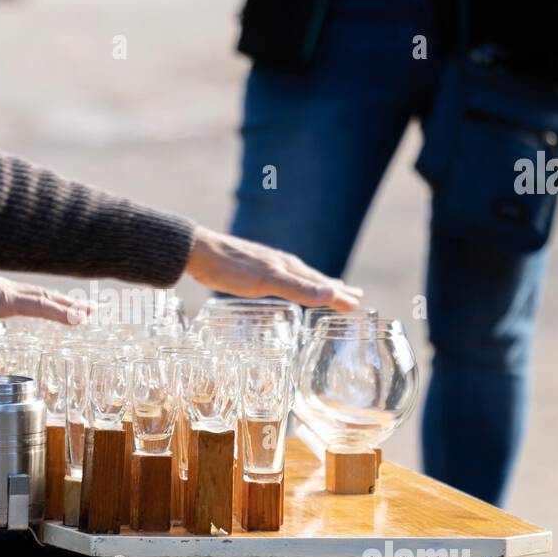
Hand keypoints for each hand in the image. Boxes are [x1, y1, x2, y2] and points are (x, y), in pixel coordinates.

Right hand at [0, 261, 93, 323]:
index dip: (53, 302)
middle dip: (69, 303)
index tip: (69, 307)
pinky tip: (78, 319)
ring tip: (91, 313)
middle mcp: (12, 291)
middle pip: (48, 296)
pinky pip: (42, 307)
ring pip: (48, 300)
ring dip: (70, 307)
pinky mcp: (11, 300)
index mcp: (3, 294)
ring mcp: (12, 294)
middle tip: (92, 309)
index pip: (35, 297)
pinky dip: (61, 312)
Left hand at [184, 226, 362, 308]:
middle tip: (354, 296)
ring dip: (316, 286)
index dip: (340, 295)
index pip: (322, 284)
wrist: (199, 253)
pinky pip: (282, 279)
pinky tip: (285, 285)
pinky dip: (294, 285)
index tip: (358, 303)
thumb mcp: (268, 281)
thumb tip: (335, 293)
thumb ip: (299, 288)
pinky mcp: (251, 269)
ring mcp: (267, 265)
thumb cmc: (232, 268)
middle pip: (314, 279)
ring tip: (328, 290)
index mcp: (289, 267)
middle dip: (334, 289)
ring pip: (299, 277)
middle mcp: (282, 264)